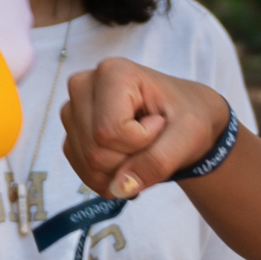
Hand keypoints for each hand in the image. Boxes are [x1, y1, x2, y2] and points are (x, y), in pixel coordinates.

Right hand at [62, 57, 234, 199]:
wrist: (183, 120)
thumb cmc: (188, 117)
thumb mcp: (188, 136)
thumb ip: (158, 161)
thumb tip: (120, 187)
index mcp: (112, 72)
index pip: (109, 131)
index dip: (140, 143)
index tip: (159, 124)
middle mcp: (83, 86)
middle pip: (95, 151)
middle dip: (130, 162)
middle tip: (152, 143)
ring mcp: (72, 111)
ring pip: (88, 165)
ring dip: (121, 173)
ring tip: (141, 151)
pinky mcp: (71, 134)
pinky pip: (83, 172)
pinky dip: (110, 178)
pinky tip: (128, 163)